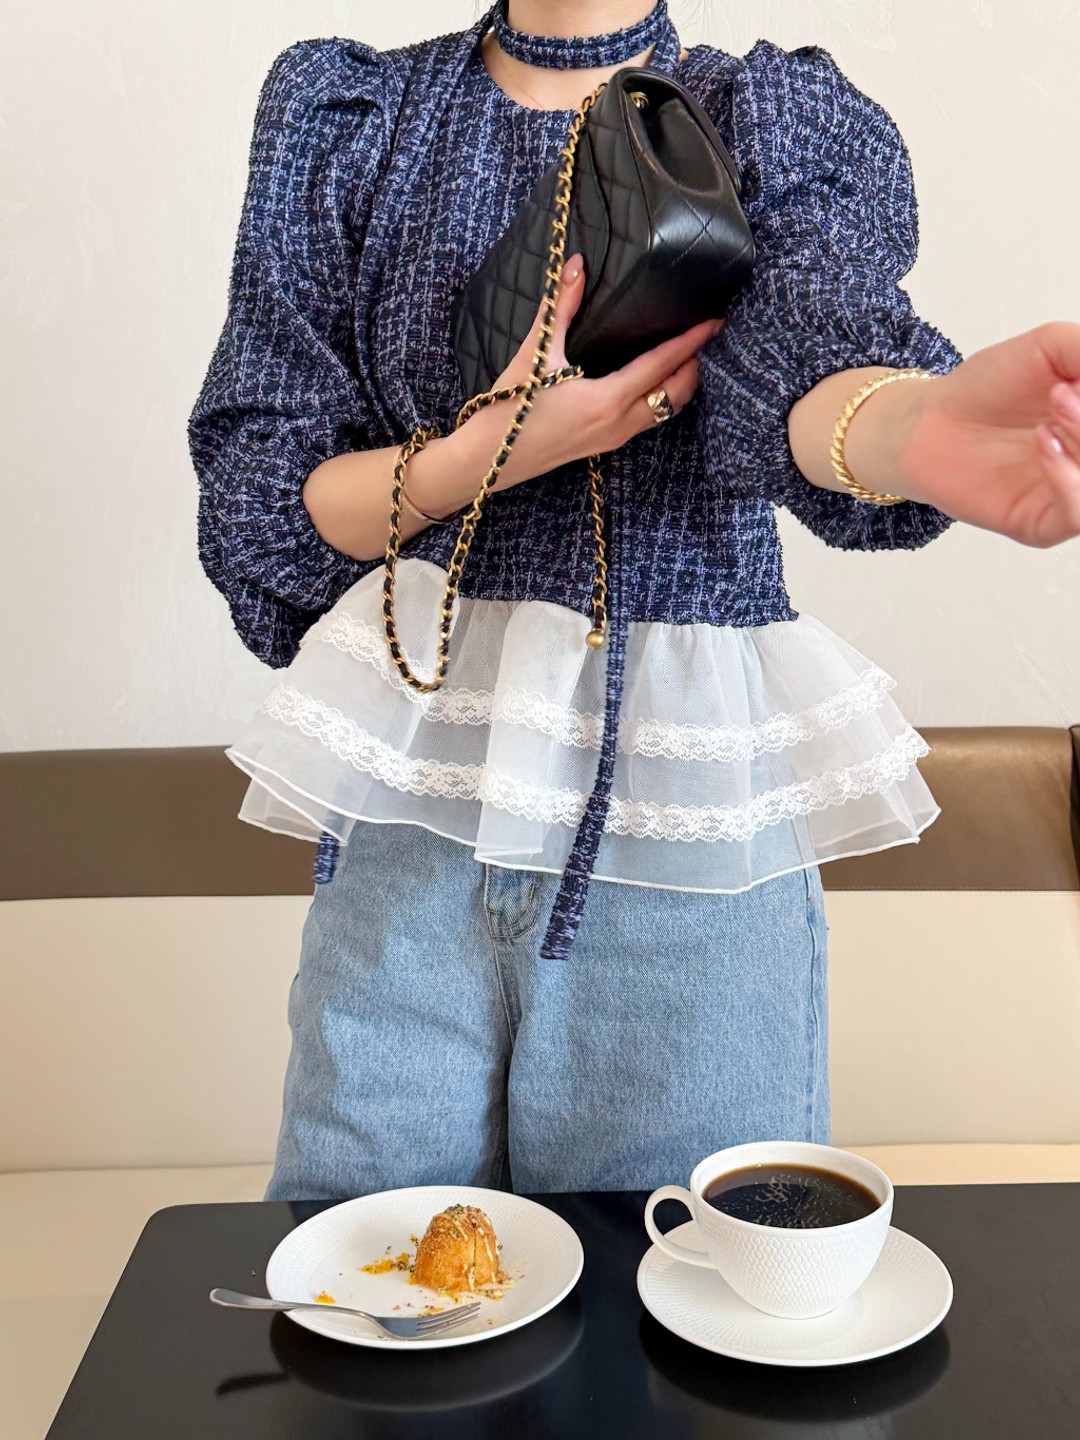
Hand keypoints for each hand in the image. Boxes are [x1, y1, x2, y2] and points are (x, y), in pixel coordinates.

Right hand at [468, 253, 724, 489]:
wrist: (487, 459)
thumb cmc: (508, 408)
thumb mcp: (536, 355)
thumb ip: (559, 307)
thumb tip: (575, 264)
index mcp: (606, 401)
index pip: (662, 366)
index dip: (691, 342)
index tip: (714, 321)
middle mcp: (619, 424)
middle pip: (676, 393)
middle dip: (695, 364)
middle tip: (707, 334)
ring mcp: (614, 439)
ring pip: (666, 411)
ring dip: (681, 384)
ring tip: (689, 354)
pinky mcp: (605, 445)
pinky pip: (649, 420)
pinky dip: (663, 398)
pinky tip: (657, 379)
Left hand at [897, 321, 1079, 547]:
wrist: (927, 420)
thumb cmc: (990, 386)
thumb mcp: (1055, 348)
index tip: (1077, 382)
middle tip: (1066, 391)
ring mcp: (1074, 496)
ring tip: (1056, 405)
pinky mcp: (1044, 525)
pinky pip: (1078, 514)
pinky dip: (1068, 475)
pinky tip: (1044, 441)